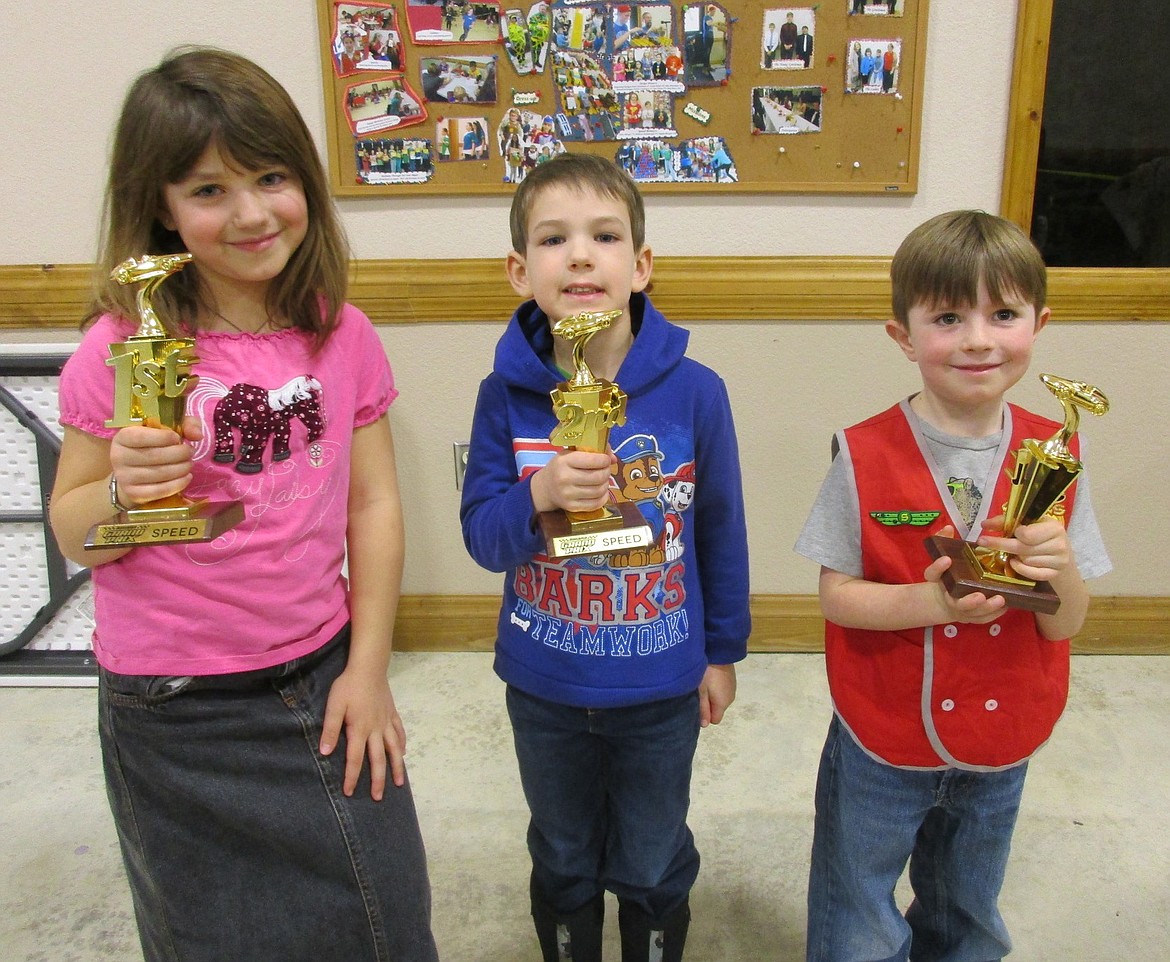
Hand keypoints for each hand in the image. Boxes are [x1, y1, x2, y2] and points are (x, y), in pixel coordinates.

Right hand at [109, 415, 201, 505]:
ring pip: (160, 473)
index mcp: (122, 437)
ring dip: (182, 468)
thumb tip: (197, 435)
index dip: (164, 437)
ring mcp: (124, 477)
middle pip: (154, 456)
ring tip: (188, 464)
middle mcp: (118, 456)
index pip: (141, 436)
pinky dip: (178, 484)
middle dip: (180, 453)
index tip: (178, 438)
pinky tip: (187, 477)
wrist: (133, 474)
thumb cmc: (152, 446)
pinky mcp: (134, 493)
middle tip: (190, 452)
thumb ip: (185, 425)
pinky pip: (160, 490)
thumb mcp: (167, 428)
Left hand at [320, 668, 406, 800]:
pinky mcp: (392, 713)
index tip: (349, 792)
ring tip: (398, 783)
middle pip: (378, 759)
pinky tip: (402, 753)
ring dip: (396, 767)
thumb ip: (330, 729)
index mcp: (360, 729)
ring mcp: (386, 722)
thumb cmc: (348, 686)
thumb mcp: (334, 706)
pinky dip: (401, 745)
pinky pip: (399, 733)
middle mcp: (376, 730)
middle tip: (378, 798)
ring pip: (394, 749)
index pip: (356, 759)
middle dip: (378, 780)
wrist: (369, 667)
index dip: (352, 777)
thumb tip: (325, 752)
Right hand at [530, 449, 615, 513]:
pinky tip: (601, 491)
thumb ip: (592, 452)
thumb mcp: (570, 454)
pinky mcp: (571, 507)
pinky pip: (595, 504)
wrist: (544, 488)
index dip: (605, 460)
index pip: (593, 460)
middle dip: (607, 472)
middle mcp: (565, 478)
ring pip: (599, 490)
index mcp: (564, 461)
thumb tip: (614, 458)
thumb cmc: (561, 467)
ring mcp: (568, 494)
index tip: (606, 460)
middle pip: (598, 476)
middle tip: (605, 470)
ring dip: (606, 484)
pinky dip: (603, 497)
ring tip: (602, 480)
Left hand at [698, 663, 736, 726]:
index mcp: (723, 704)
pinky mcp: (732, 680)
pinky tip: (710, 678)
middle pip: (717, 710)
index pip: (715, 720)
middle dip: (708, 705)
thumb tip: (704, 725)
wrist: (719, 651)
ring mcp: (732, 689)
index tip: (698, 704)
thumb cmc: (707, 672)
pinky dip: (716, 688)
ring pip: (720, 699)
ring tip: (703, 684)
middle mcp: (730, 699)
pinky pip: (722, 690)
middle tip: (698, 693)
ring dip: (712, 695)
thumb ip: (703, 708)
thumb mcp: (701, 691)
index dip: (705, 715)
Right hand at [924, 525, 1006, 624]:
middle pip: (957, 603)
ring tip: (1000, 599)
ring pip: (974, 613)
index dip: (938, 567)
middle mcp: (949, 598)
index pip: (932, 574)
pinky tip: (1006, 604)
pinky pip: (984, 618)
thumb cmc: (951, 574)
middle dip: (968, 601)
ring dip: (987, 608)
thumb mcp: (945, 557)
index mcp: (939, 581)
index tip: (946, 559)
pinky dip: (995, 613)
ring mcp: (962, 610)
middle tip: (979, 595)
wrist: (948, 597)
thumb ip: (944, 541)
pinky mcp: (974, 617)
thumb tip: (948, 528)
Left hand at [979, 516, 1069, 583]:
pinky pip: (1032, 574)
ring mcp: (1059, 561)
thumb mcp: (1027, 523)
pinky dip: (1020, 569)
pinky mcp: (1055, 574)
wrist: (1059, 552)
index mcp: (1054, 527)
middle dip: (1003, 545)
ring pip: (1026, 561)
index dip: (1015, 533)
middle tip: (982, 541)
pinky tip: (1015, 563)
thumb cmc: (1039, 534)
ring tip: (1016, 552)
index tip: (1010, 531)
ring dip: (1016, 557)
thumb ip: (1006, 521)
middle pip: (1023, 549)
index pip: (1027, 534)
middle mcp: (1060, 544)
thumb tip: (984, 524)